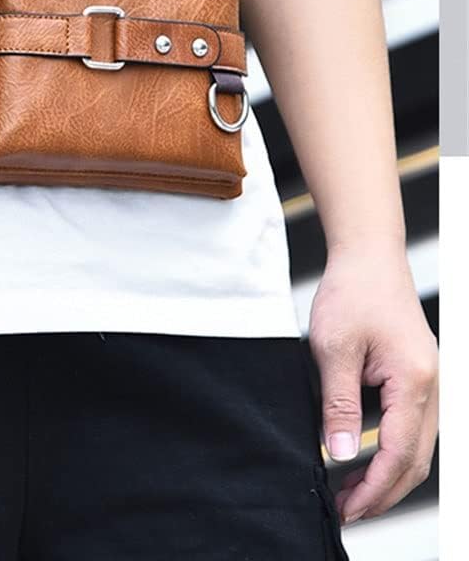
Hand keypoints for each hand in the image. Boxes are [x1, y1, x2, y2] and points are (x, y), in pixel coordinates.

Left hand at [308, 244, 437, 524]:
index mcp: (414, 382)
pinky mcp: (417, 377)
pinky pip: (412, 427)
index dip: (373, 489)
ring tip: (352, 492)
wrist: (368, 257)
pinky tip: (366, 456)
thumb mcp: (333, 348)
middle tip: (347, 510)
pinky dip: (393, 450)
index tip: (346, 509)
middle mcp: (432, 387)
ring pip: (418, 447)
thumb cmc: (352, 293)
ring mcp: (429, 383)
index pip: (398, 454)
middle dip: (383, 492)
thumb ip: (338, 403)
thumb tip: (340, 452)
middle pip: (416, 460)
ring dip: (389, 474)